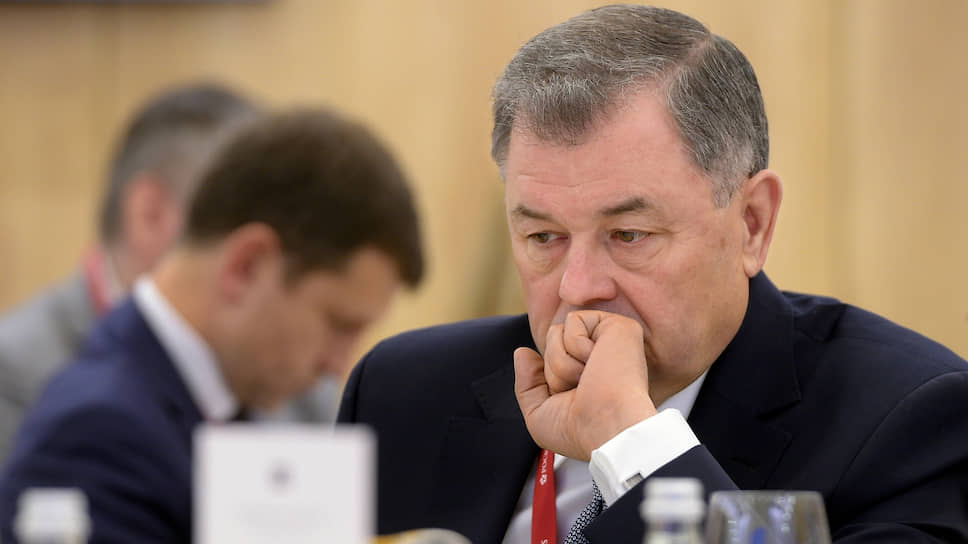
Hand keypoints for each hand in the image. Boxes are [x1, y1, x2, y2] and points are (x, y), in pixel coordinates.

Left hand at [514, 310, 657, 460]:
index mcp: (588, 374)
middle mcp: (601, 355)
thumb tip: (522, 352)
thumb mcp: (539, 414)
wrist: (608, 430)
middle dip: (553, 370)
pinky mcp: (618, 325)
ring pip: (556, 332)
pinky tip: (598, 362)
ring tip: (589, 379)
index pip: (549, 359)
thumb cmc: (580, 430)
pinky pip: (573, 321)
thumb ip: (526, 384)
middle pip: (550, 343)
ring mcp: (611, 340)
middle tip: (580, 389)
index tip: (570, 401)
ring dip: (562, 363)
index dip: (549, 380)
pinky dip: (576, 345)